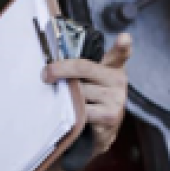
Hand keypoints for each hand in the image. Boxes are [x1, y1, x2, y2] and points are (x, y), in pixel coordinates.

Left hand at [44, 33, 133, 156]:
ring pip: (78, 91)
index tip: (124, 38)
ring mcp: (116, 99)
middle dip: (60, 69)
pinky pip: (81, 110)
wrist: (102, 132)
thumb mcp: (90, 80)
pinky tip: (71, 115)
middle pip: (83, 68)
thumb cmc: (92, 100)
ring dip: (65, 95)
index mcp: (113, 67)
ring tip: (63, 99)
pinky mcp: (110, 116)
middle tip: (46, 74)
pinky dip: (71, 112)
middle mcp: (118, 80)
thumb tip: (52, 64)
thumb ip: (80, 68)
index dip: (122, 45)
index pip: (120, 53)